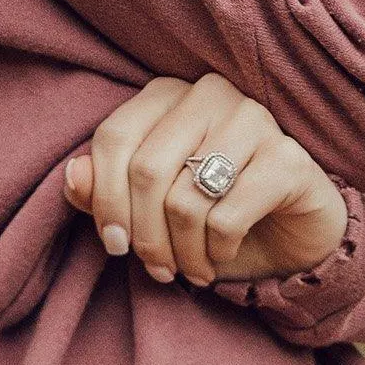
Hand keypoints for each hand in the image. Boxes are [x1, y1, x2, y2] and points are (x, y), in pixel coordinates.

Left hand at [61, 73, 348, 287]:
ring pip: (184, 198)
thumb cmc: (211, 214)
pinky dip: (215, 252)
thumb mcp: (149, 206)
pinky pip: (227, 217)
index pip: (113, 138)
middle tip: (158, 270)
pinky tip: (220, 258)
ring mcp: (253, 119)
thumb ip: (105, 188)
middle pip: (146, 170)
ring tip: (190, 270)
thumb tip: (74, 176)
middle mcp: (209, 94)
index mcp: (167, 93)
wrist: (290, 235)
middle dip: (144, 236)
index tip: (114, 246)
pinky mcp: (287, 158)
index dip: (104, 200)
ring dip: (181, 252)